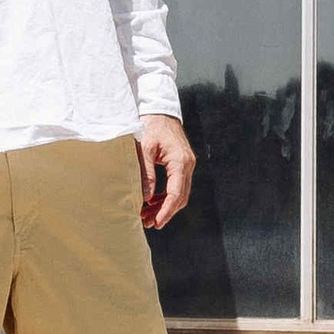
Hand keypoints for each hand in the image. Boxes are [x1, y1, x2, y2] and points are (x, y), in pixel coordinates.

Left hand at [137, 113, 194, 230]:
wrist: (160, 111)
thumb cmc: (151, 127)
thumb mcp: (144, 150)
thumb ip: (146, 174)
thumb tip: (147, 198)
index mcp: (180, 161)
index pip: (176, 193)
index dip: (166, 210)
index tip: (156, 222)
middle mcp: (188, 165)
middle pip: (181, 196)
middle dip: (165, 212)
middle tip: (148, 222)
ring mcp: (187, 165)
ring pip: (180, 193)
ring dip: (165, 205)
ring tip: (147, 215)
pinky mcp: (182, 164)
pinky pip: (177, 185)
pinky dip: (166, 196)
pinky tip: (153, 201)